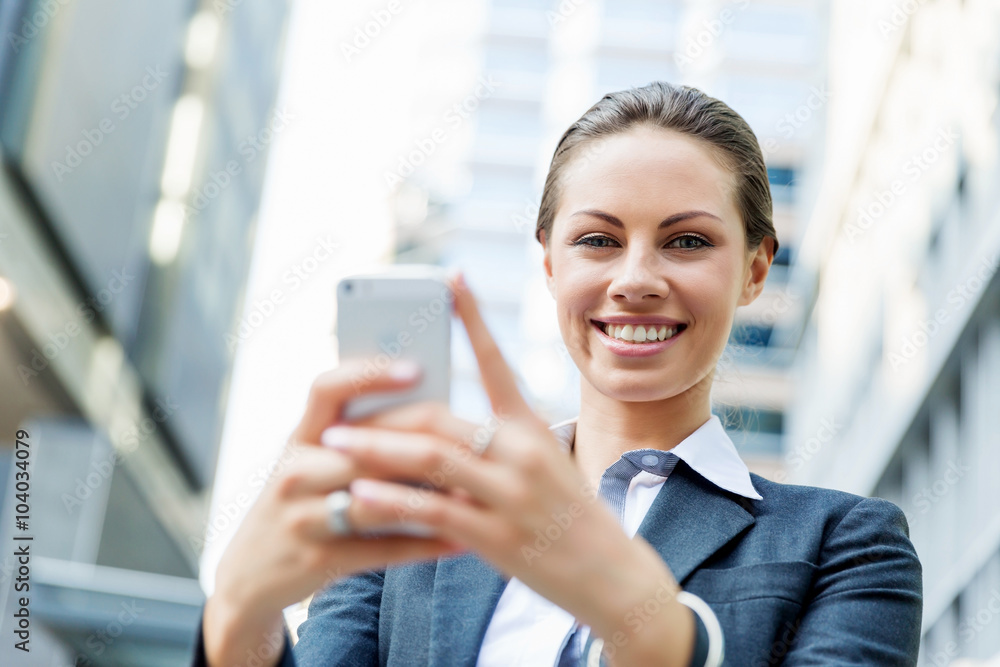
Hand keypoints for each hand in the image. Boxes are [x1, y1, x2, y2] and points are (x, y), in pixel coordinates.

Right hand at [203, 361, 463, 666]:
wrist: (250, 572)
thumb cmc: (301, 502)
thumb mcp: (312, 461)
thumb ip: (357, 437)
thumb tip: (432, 409)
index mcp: (299, 437)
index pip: (326, 389)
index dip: (369, 374)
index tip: (416, 368)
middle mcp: (295, 471)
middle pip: (365, 448)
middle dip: (422, 444)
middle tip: (474, 438)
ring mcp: (303, 517)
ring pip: (377, 500)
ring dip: (430, 497)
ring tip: (476, 491)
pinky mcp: (318, 559)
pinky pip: (382, 549)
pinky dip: (424, 544)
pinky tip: (461, 539)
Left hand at [320, 272, 694, 663]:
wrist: (612, 574)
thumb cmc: (570, 516)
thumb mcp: (544, 464)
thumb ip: (496, 444)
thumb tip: (436, 430)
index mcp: (531, 428)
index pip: (497, 361)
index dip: (473, 317)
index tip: (450, 277)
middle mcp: (522, 452)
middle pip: (440, 417)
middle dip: (385, 414)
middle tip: (340, 414)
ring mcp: (511, 493)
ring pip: (431, 458)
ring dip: (376, 448)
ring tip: (335, 443)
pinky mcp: (498, 536)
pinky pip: (433, 510)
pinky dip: (392, 501)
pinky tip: (358, 496)